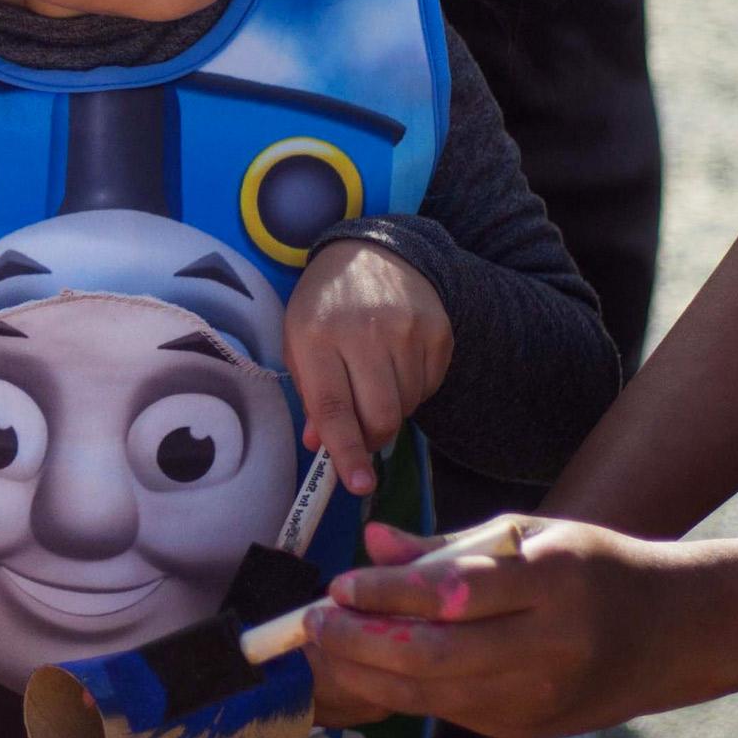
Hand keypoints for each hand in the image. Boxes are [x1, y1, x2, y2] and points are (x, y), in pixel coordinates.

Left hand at [283, 238, 450, 494]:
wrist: (373, 253)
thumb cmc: (325, 307)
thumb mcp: (300, 343)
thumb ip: (310, 396)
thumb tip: (322, 446)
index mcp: (316, 337)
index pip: (334, 408)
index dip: (346, 451)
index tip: (358, 484)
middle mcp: (363, 332)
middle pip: (380, 415)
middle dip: (373, 438)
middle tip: (363, 431)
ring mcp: (407, 330)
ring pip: (407, 405)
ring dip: (392, 409)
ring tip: (375, 379)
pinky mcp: (438, 331)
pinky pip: (430, 387)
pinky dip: (413, 390)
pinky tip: (397, 364)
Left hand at [305, 518, 709, 737]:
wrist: (672, 634)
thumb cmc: (593, 569)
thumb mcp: (528, 535)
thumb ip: (445, 546)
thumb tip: (372, 541)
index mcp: (555, 582)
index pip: (454, 594)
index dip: (387, 594)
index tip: (340, 584)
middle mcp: (551, 645)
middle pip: (436, 657)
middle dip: (361, 643)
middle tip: (314, 623)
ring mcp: (541, 696)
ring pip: (434, 696)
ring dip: (367, 675)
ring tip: (327, 648)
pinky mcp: (527, 728)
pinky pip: (449, 711)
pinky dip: (400, 691)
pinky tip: (368, 668)